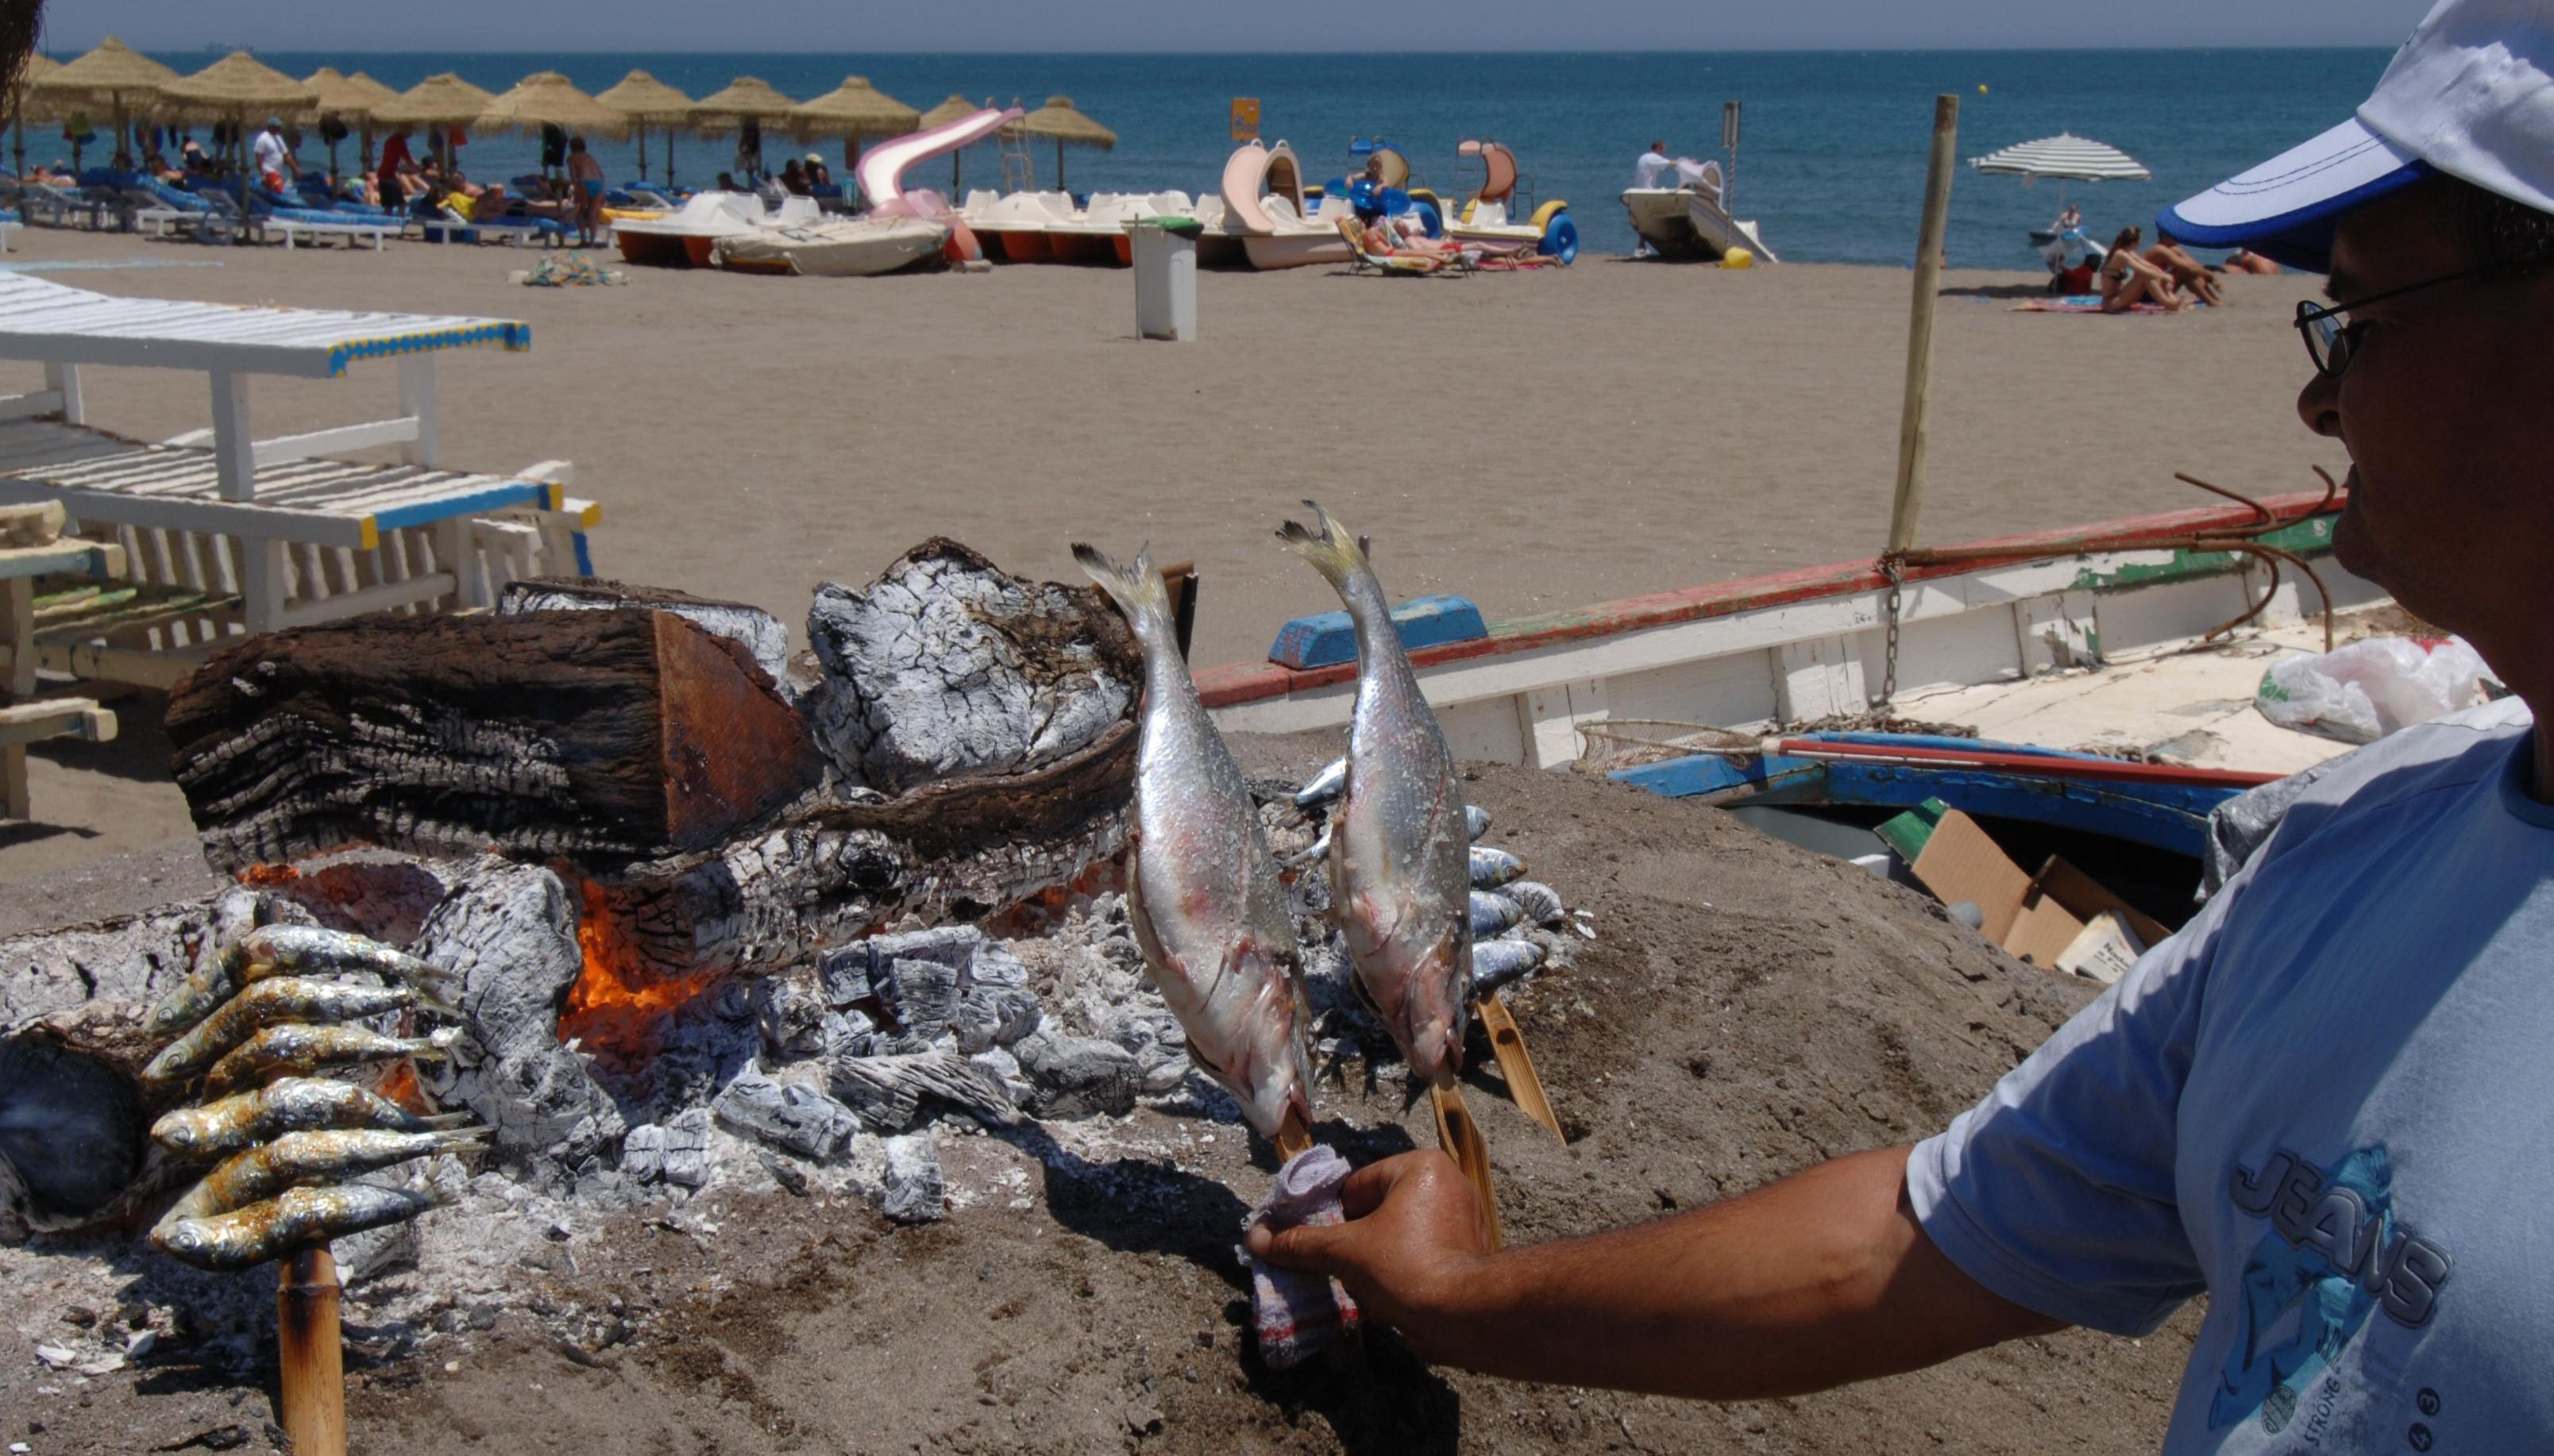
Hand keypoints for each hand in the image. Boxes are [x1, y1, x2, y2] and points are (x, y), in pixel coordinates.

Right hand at [1245, 1149, 1497, 1354]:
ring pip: (1396, 1239)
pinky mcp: (1468, 1253)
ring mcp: (1463, 1220)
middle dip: (1357, 1248)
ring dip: (1376, 1266)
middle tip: (1347, 1273)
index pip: (1356, 1188)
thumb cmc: (1406, 1268)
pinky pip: (1420, 1257)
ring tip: (1370, 1291)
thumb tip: (1255, 1237)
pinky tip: (1392, 1302)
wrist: (1463, 1317)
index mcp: (1421, 1167)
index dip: (1334, 1220)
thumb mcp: (1345, 1253)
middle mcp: (1448, 1185)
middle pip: (1376, 1214)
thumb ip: (1300, 1243)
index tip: (1327, 1249)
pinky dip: (1402, 1277)